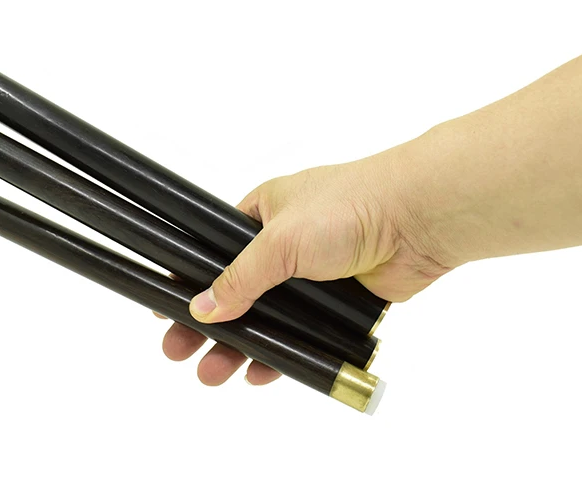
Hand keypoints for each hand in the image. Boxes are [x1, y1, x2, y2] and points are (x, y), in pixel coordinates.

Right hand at [160, 150, 454, 385]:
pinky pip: (302, 336)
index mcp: (262, 213)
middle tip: (178, 353)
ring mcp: (312, 275)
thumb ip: (239, 277)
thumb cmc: (349, 206)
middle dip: (207, 326)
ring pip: (268, 319)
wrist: (418, 219)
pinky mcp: (338, 304)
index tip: (163, 307)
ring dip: (240, 347)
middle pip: (236, 293)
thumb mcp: (279, 240)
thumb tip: (202, 308)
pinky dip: (281, 355)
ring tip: (212, 374)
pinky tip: (259, 373)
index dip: (189, 281)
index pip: (213, 251)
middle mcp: (285, 244)